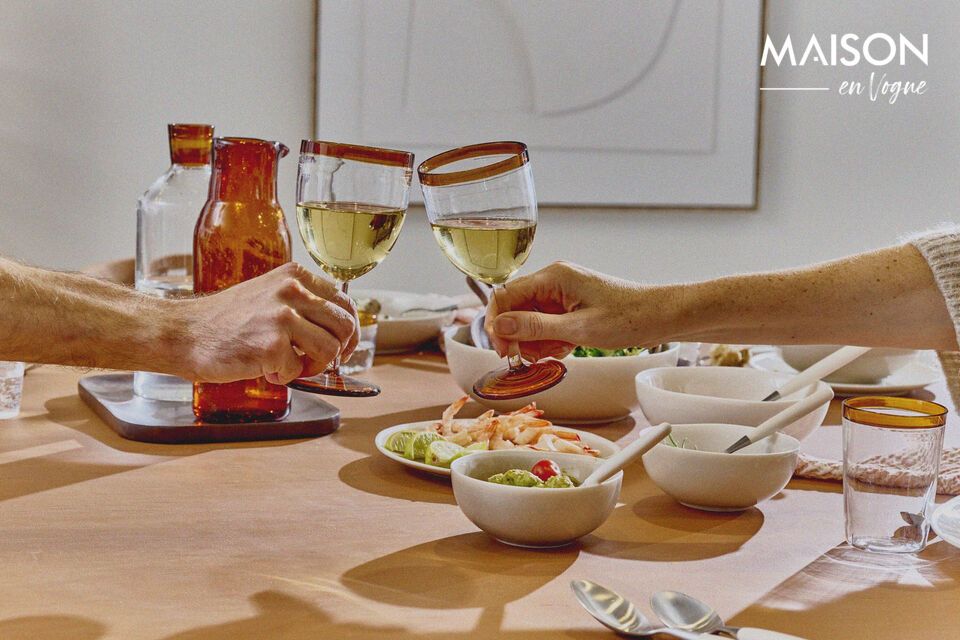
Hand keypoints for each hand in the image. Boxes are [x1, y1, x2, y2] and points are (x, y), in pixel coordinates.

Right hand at [178, 263, 358, 384]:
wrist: (184, 333)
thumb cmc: (225, 320)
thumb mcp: (269, 294)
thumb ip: (301, 303)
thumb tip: (337, 327)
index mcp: (295, 276)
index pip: (344, 302)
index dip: (349, 330)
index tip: (343, 346)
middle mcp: (292, 291)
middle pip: (345, 326)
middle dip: (338, 351)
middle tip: (319, 362)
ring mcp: (283, 317)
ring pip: (330, 349)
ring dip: (314, 366)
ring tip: (290, 366)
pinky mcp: (272, 345)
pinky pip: (299, 369)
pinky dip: (285, 377)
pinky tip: (265, 369)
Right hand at [484, 261, 679, 360]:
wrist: (661, 316)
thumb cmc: (628, 318)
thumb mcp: (578, 328)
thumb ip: (535, 327)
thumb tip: (499, 325)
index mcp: (553, 277)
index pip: (505, 295)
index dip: (497, 323)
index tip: (501, 349)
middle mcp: (554, 280)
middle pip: (515, 308)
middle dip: (519, 336)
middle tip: (527, 358)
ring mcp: (562, 293)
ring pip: (529, 320)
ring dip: (536, 341)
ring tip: (558, 351)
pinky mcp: (570, 306)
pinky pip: (546, 324)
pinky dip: (550, 340)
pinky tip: (566, 348)